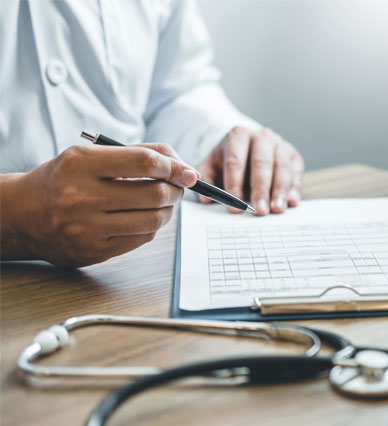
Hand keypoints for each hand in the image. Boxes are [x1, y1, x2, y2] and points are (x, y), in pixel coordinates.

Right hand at [0, 143, 198, 266]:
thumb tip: (181, 164)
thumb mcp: (89, 155)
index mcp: (80, 164)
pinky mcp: (94, 251)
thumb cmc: (63, 180)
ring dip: (169, 210)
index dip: (172, 166)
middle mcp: (81, 196)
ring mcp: (87, 228)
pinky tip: (146, 217)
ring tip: (165, 201)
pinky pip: (141, 238)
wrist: (22, 215)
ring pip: (153, 220)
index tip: (186, 171)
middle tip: (179, 186)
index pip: (143, 162)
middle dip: (176, 189)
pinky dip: (152, 226)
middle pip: (154, 193)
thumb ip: (135, 154)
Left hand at [196, 126, 303, 215]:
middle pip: (261, 164)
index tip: (235, 205)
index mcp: (238, 135)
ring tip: (276, 209)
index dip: (234, 184)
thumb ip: (207, 180)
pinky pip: (296, 173)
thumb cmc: (229, 160)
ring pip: (281, 168)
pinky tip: (292, 202)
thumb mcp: (213, 165)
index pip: (235, 161)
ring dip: (279, 191)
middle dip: (260, 190)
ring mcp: (280, 145)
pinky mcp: (294, 156)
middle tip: (259, 211)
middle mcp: (261, 136)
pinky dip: (294, 189)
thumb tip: (207, 200)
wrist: (249, 147)